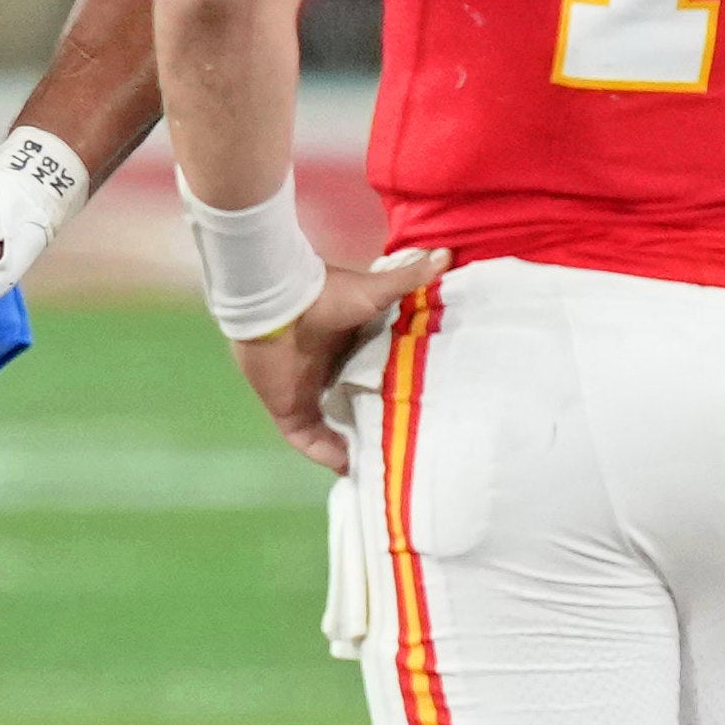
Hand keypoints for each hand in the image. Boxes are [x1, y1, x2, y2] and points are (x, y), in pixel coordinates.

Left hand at [233, 251, 446, 473]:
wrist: (277, 302)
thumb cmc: (325, 295)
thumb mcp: (376, 290)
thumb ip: (409, 279)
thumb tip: (447, 254)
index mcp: (351, 348)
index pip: (377, 379)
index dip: (397, 395)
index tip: (423, 412)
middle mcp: (331, 373)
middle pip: (358, 409)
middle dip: (379, 429)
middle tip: (410, 448)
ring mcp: (309, 393)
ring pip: (336, 430)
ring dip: (355, 448)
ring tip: (385, 468)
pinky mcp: (289, 409)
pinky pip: (309, 441)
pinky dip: (326, 455)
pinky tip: (350, 469)